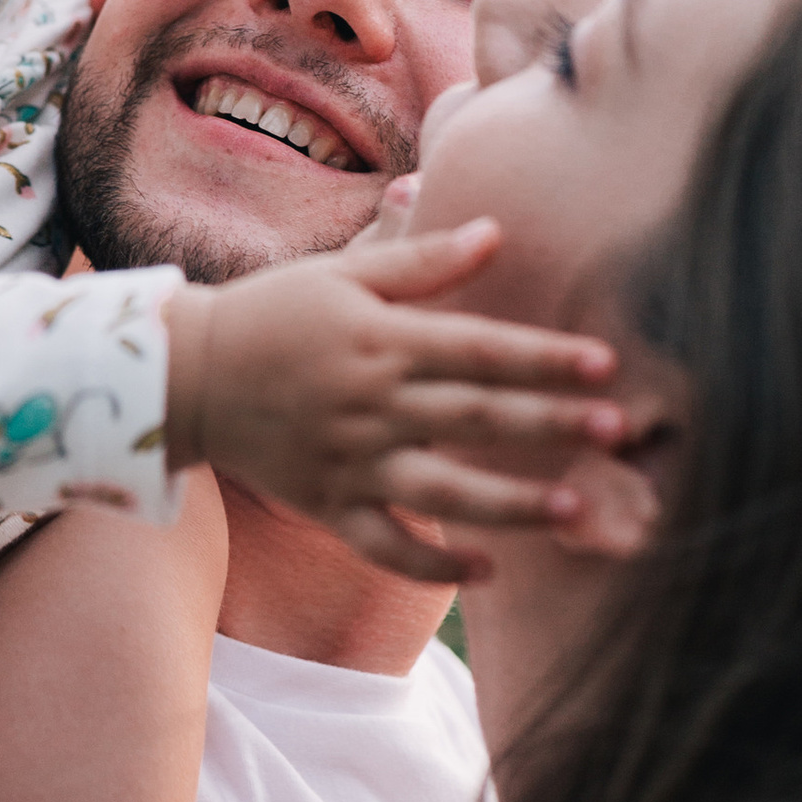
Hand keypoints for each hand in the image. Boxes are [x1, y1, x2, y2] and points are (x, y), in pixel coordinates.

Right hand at [159, 218, 627, 565]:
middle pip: (475, 418)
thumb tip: (497, 232)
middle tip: (616, 429)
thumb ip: (423, 261)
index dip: (543, 358)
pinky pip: (386, 545)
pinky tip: (487, 569)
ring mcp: (352, 461)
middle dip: (549, 423)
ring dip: (513, 503)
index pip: (478, 350)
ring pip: (444, 490)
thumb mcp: (345, 274)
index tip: (605, 363)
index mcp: (382, 341)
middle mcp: (372, 405)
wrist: (186, 375)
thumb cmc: (273, 313)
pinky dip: (433, 563)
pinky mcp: (330, 504)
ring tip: (576, 508)